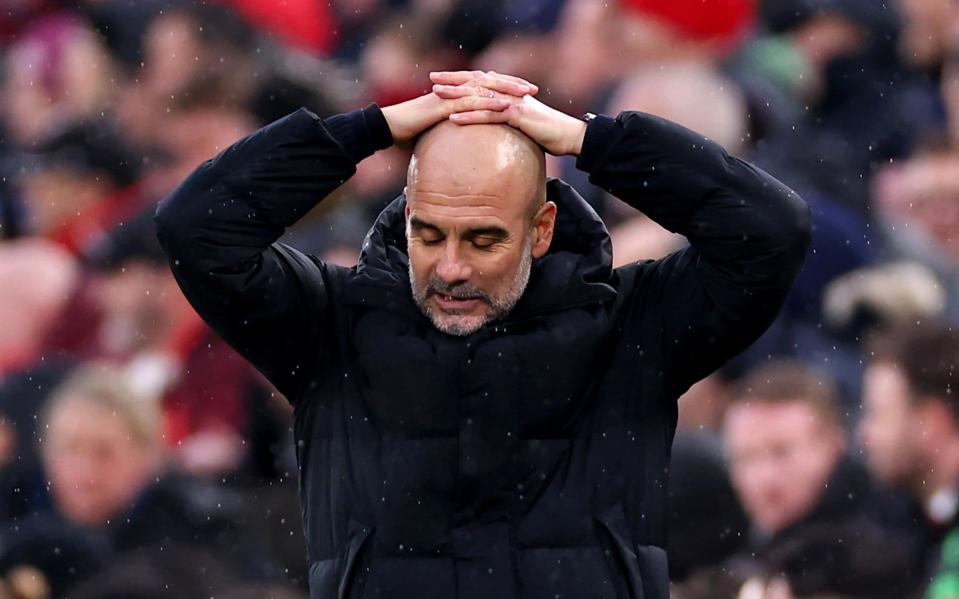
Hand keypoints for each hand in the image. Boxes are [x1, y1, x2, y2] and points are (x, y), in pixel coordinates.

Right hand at [380, 70, 537, 143]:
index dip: (505, 88)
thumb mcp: (435, 133)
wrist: (388, 127)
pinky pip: (469, 102)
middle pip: (489, 83)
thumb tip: (459, 152)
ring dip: (506, 90)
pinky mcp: (443, 105)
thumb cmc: (409, 131)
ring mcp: (449, 96)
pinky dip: (487, 104)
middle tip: (533, 89)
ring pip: (483, 89)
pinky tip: (503, 107)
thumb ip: (450, 137)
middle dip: (512, 84)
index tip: (525, 93)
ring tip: (525, 95)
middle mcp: (454, 91)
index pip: (485, 87)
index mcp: (455, 94)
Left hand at [431, 71, 587, 155]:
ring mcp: (513, 102)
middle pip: (477, 82)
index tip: (443, 78)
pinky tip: (453, 118)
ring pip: (479, 95)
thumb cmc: (549, 132)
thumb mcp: (527, 121)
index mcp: (510, 91)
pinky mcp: (517, 115)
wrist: (570, 136)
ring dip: (456, 95)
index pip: (482, 81)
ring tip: (436, 94)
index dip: (462, 78)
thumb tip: (497, 122)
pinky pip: (489, 115)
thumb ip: (511, 117)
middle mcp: (510, 92)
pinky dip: (470, 116)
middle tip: (432, 78)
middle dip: (453, 80)